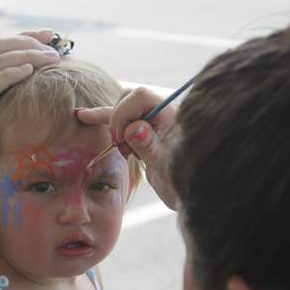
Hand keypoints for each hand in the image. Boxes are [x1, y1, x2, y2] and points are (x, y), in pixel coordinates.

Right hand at [76, 87, 178, 209]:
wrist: (191, 193)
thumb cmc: (179, 182)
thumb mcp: (163, 167)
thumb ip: (148, 146)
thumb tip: (134, 128)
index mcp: (171, 115)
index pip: (140, 96)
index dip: (122, 114)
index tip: (120, 139)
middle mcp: (164, 112)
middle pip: (130, 97)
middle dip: (118, 119)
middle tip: (121, 146)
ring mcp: (156, 120)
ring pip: (126, 107)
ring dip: (117, 126)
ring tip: (126, 151)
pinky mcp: (149, 129)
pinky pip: (127, 119)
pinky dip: (116, 126)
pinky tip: (97, 125)